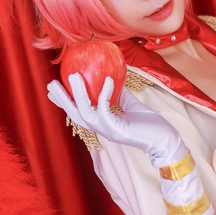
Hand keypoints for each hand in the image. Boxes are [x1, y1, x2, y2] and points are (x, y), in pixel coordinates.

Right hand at [48, 73, 186, 167]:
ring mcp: (108, 131)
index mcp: (102, 124)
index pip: (79, 113)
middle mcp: (101, 129)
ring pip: (85, 113)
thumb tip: (111, 75)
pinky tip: (108, 79)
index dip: (64, 103)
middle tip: (50, 84)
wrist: (165, 140)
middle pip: (75, 115)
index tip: (53, 90)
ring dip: (77, 94)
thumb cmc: (150, 124)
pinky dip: (105, 94)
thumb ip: (119, 94)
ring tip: (73, 76)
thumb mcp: (131, 104)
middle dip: (61, 100)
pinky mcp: (117, 130)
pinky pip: (105, 110)